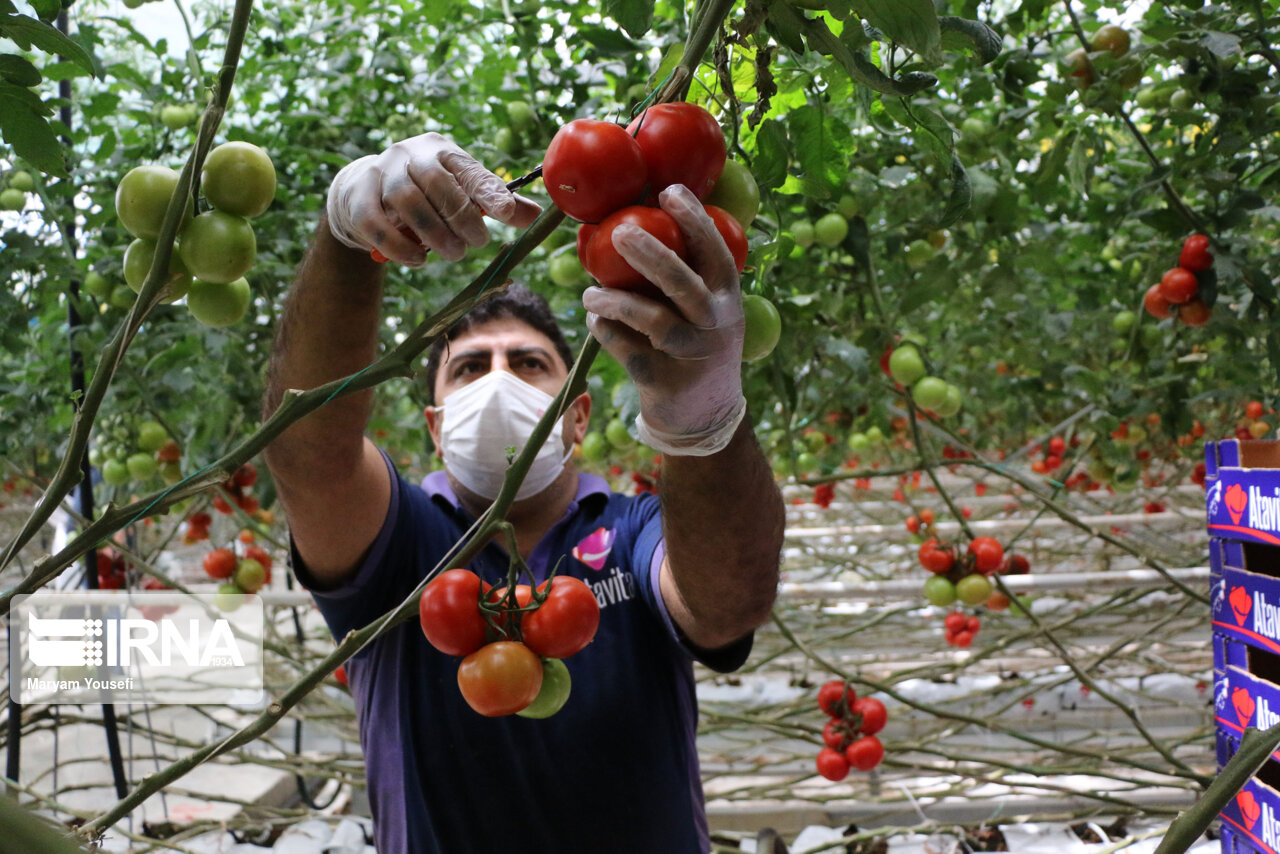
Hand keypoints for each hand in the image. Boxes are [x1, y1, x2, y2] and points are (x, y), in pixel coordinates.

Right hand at [325, 132, 541, 264]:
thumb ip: (493, 202)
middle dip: (462, 217)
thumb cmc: (425, 190)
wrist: (365, 188)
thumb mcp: (459, 188)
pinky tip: (419, 259)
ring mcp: (381, 174)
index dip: (490, 192)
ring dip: (435, 233)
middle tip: (477, 242)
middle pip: (438, 183)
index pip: (468, 169)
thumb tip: (535, 217)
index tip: (509, 214)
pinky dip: (400, 246)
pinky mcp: (358, 199)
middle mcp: (410, 155)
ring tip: (453, 253)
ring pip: (408, 202)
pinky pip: (377, 224)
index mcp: (441, 150)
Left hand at [582, 184, 745, 455]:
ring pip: (653, 321)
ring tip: (590, 292)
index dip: (696, 221)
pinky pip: (627, 349)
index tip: (669, 191)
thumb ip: (685, 277)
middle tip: (620, 230)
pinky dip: (605, 331)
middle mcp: (714, 325)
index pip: (717, 253)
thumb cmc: (697, 346)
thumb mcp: (708, 313)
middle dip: (652, 254)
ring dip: (616, 301)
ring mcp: (690, 355)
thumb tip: (632, 225)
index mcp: (728, 299)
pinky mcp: (663, 382)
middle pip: (684, 285)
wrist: (705, 418)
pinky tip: (594, 319)